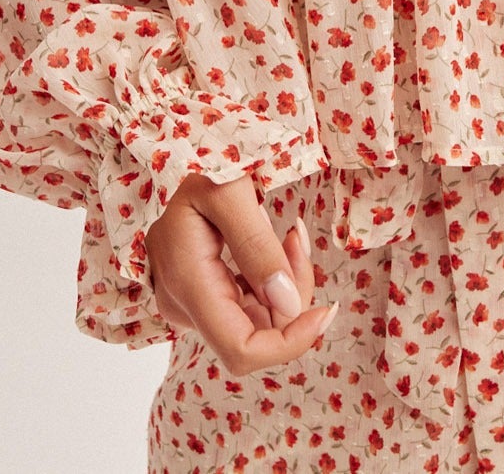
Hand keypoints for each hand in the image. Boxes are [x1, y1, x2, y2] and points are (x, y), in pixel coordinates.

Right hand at [144, 171, 338, 373]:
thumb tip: (289, 305)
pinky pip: (249, 304)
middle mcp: (183, 306)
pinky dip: (272, 280)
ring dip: (285, 283)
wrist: (178, 152)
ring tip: (290, 235)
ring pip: (257, 320)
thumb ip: (257, 248)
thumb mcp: (230, 190)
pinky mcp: (200, 295)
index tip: (326, 311)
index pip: (241, 350)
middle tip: (299, 240)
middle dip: (293, 296)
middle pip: (256, 334)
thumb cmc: (202, 163)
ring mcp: (189, 304)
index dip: (288, 343)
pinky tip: (277, 243)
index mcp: (186, 285)